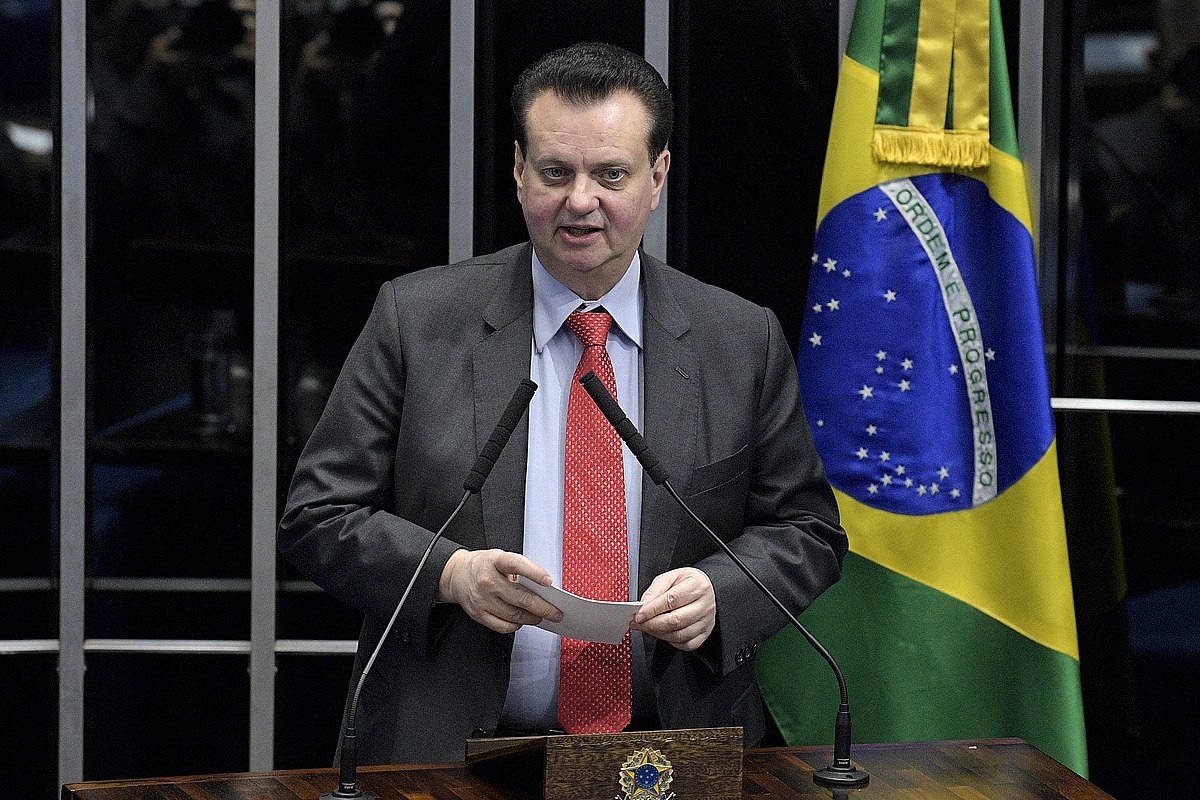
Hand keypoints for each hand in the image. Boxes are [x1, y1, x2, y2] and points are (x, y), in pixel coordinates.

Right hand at [436, 549, 563, 633]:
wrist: (457, 574)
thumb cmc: (484, 566)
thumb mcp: (501, 558)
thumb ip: (520, 569)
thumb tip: (543, 587)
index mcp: (495, 561)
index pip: (516, 565)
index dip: (534, 573)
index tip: (549, 582)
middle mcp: (487, 580)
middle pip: (520, 598)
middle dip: (543, 608)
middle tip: (555, 612)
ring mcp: (482, 599)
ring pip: (514, 615)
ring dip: (532, 618)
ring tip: (541, 616)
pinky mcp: (478, 614)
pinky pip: (503, 626)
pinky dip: (516, 625)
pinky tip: (522, 620)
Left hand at [631, 567, 715, 650]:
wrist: (703, 588)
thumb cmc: (686, 583)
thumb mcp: (669, 577)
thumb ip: (655, 590)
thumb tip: (643, 606)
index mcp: (697, 585)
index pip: (672, 600)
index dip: (652, 609)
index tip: (639, 614)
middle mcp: (705, 604)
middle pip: (676, 620)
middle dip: (652, 624)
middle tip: (639, 623)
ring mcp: (707, 620)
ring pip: (680, 635)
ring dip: (659, 634)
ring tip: (648, 628)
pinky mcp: (706, 633)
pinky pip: (687, 644)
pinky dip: (672, 642)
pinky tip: (665, 633)